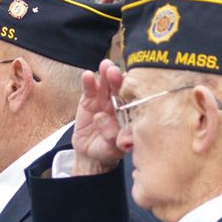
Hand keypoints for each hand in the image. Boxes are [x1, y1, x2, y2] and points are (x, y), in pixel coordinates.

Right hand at [71, 59, 125, 174]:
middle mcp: (118, 103)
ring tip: (105, 66)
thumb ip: (112, 137)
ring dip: (106, 74)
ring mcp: (103, 100)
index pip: (133, 98)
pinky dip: (88, 82)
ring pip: (106, 84)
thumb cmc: (108, 151)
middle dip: (118, 78)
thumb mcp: (113, 148)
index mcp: (130, 112)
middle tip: (115, 72)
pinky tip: (87, 75)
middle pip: (120, 86)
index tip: (131, 83)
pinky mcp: (88, 101)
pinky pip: (89, 89)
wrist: (91, 154)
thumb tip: (101, 120)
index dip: (132, 90)